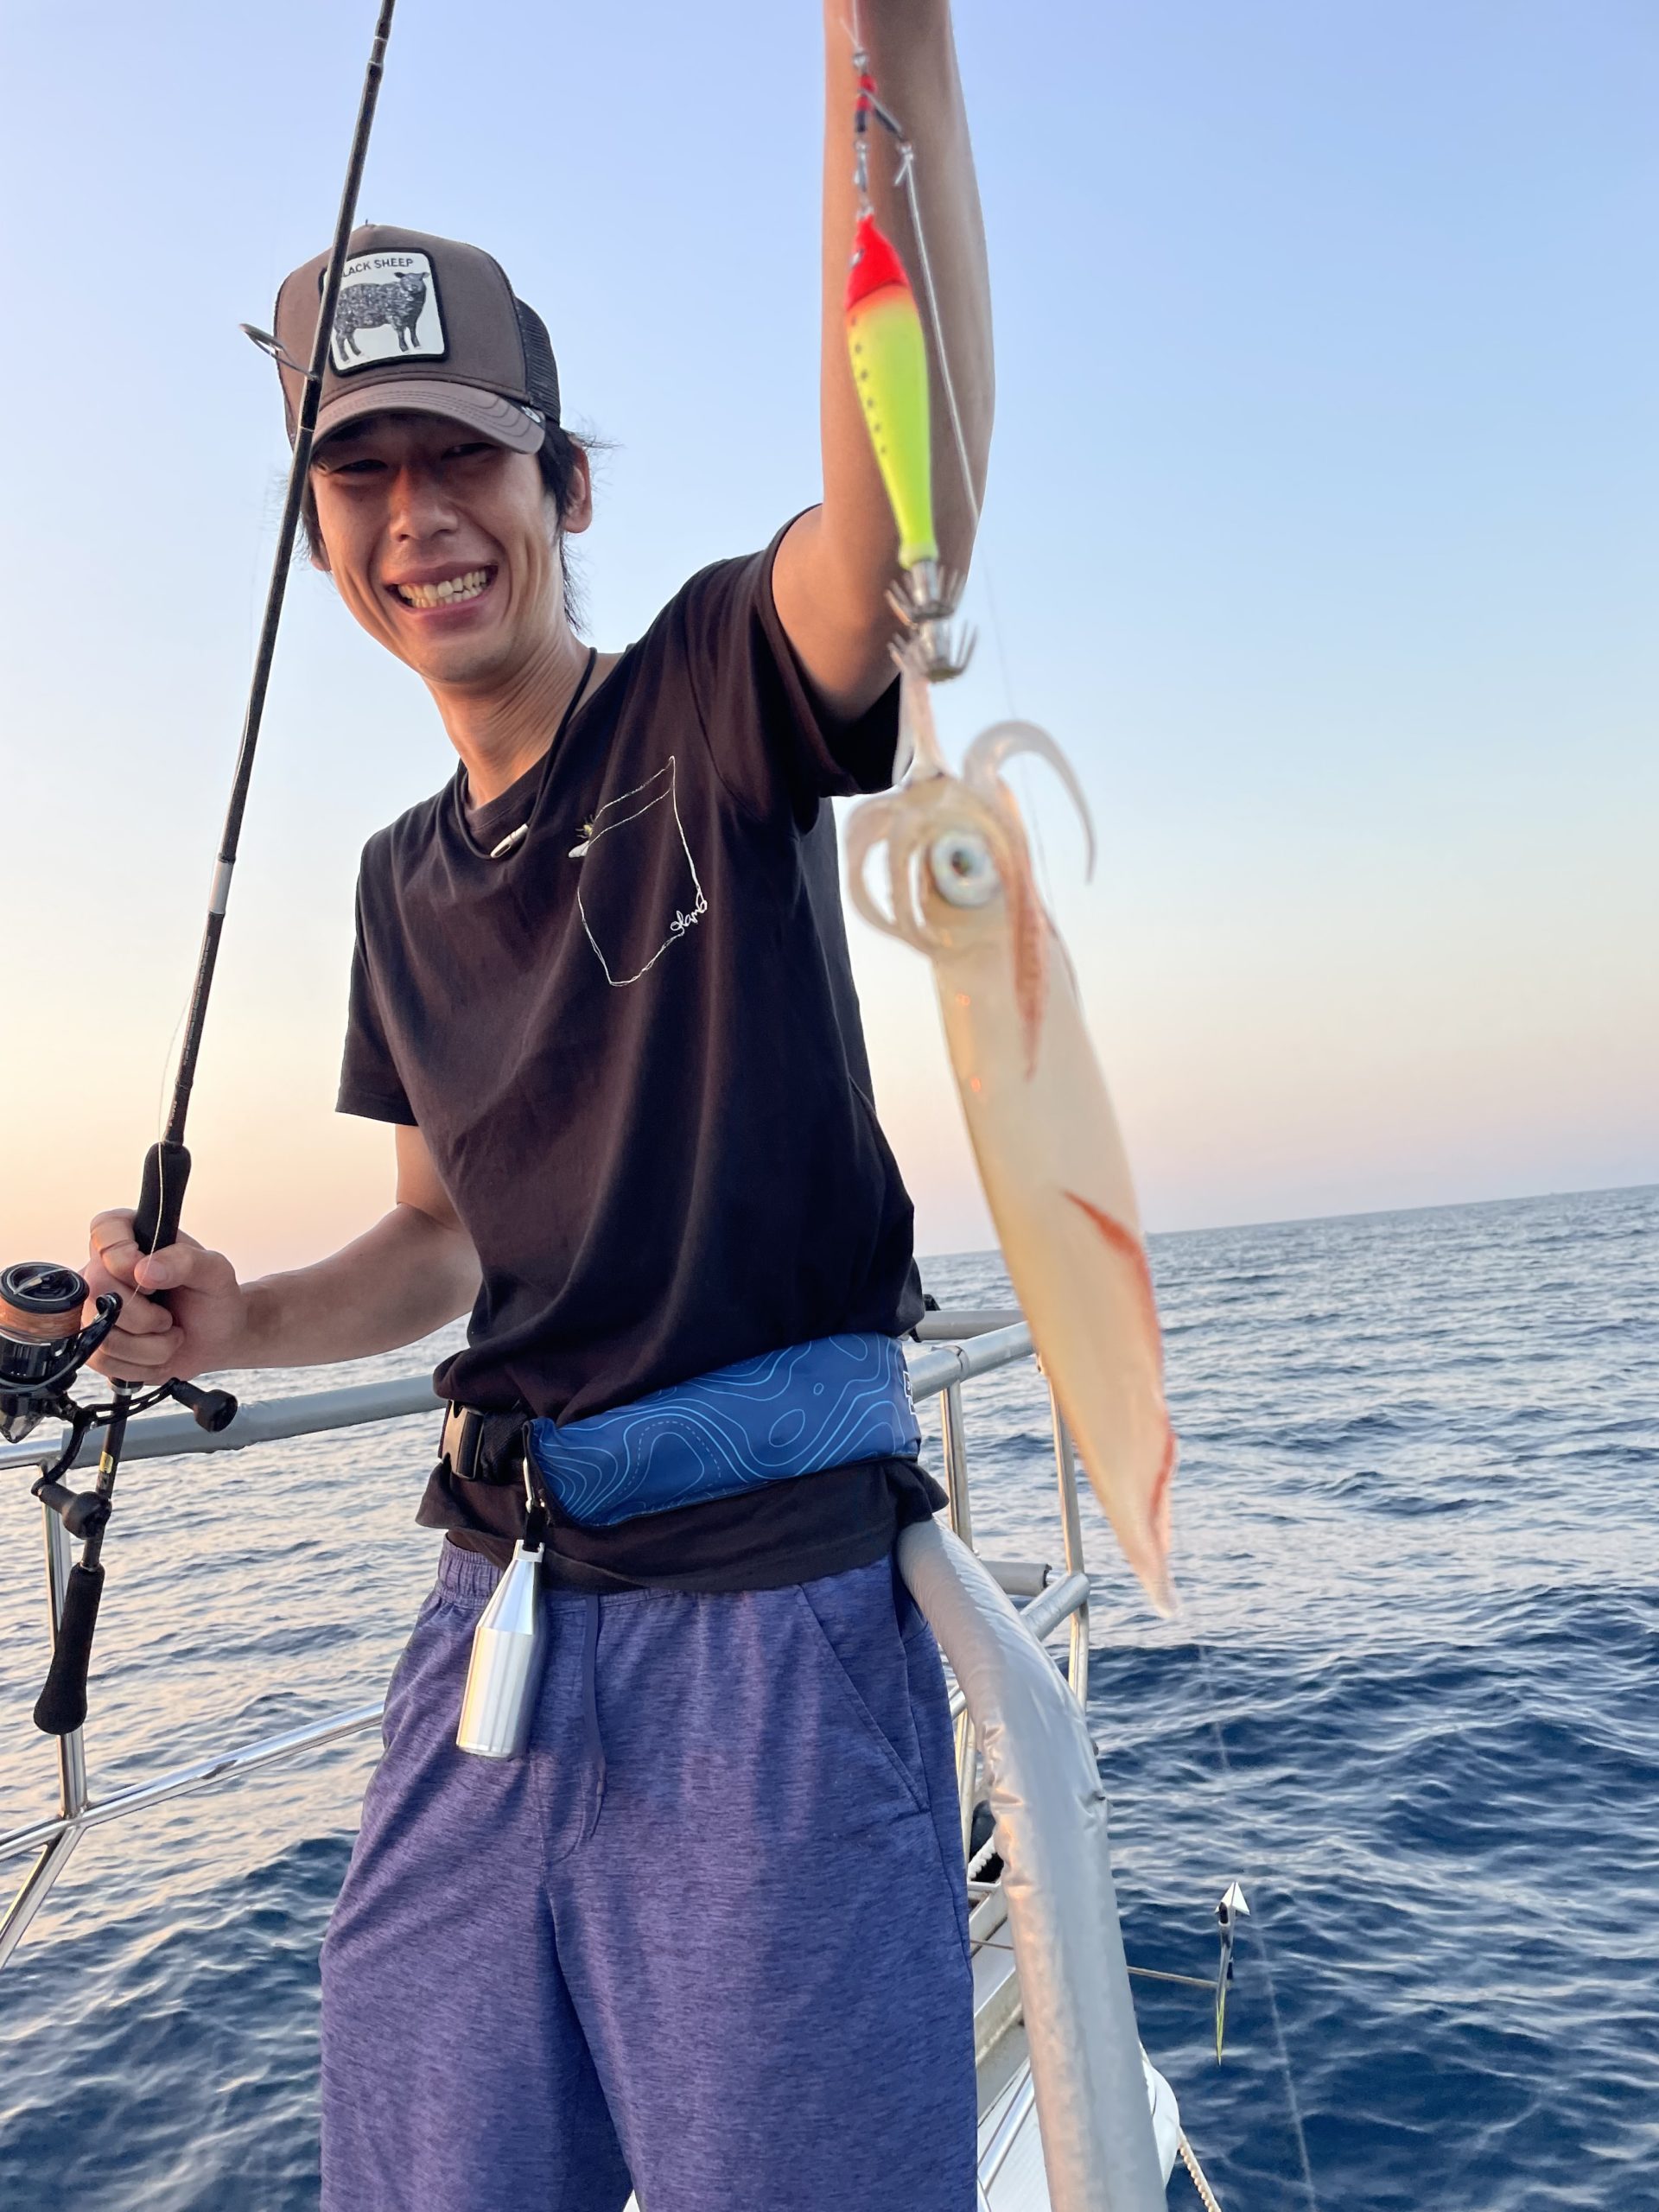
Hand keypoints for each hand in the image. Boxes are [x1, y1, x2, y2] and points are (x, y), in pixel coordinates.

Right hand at [84, 1212, 249, 1383]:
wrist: (216, 1338)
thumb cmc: (213, 1298)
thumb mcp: (214, 1272)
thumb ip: (186, 1261)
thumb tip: (145, 1269)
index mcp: (131, 1236)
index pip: (104, 1229)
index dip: (123, 1257)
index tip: (152, 1279)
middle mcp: (104, 1268)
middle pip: (98, 1288)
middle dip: (144, 1316)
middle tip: (168, 1317)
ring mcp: (94, 1305)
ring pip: (99, 1331)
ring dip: (148, 1346)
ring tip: (169, 1335)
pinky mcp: (94, 1340)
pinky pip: (99, 1358)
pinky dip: (139, 1364)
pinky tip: (156, 1353)